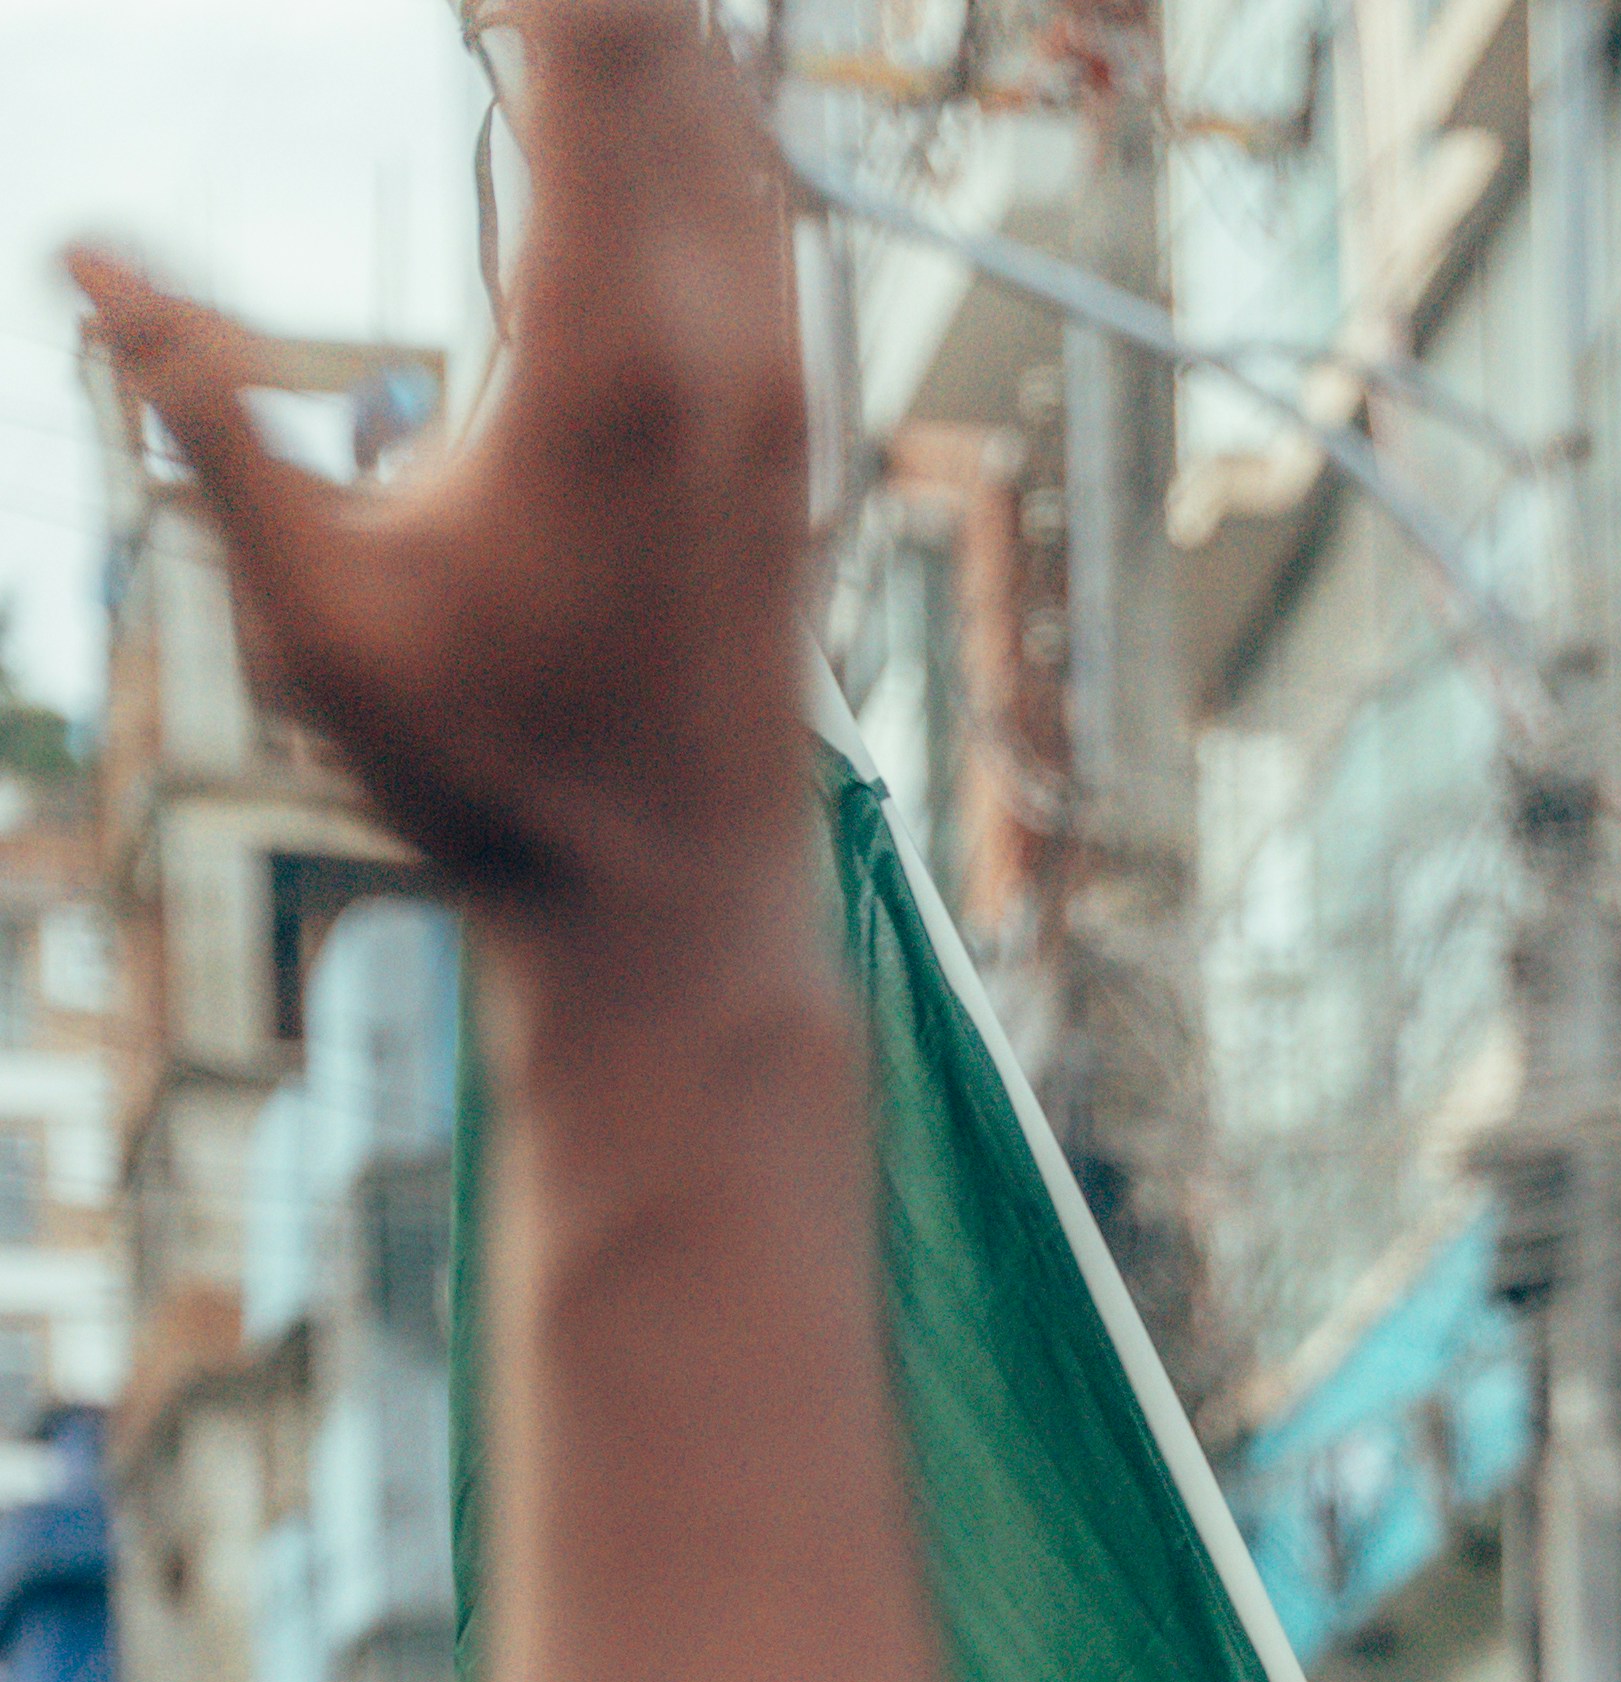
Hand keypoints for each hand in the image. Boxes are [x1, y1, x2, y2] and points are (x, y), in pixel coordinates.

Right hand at [74, 0, 811, 988]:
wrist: (677, 915)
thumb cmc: (494, 783)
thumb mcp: (316, 613)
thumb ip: (204, 415)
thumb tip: (83, 253)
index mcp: (607, 362)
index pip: (590, 60)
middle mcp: (723, 349)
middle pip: (677, 58)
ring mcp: (781, 389)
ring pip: (739, 121)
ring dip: (653, 36)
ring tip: (547, 5)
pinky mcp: (799, 429)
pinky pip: (769, 209)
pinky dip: (703, 118)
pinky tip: (643, 87)